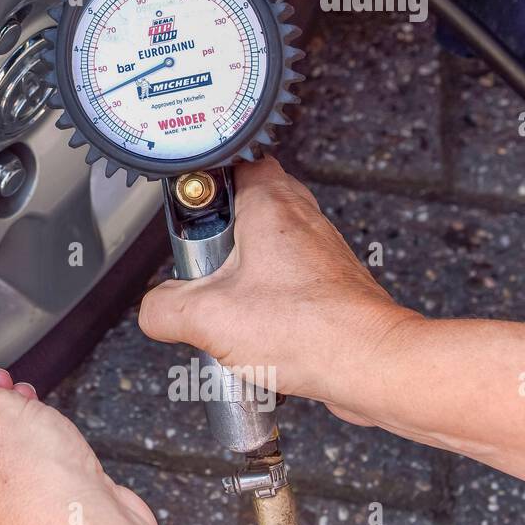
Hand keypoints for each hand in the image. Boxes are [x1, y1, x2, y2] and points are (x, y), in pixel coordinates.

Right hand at [137, 157, 419, 417]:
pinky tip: (260, 324)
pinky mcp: (333, 282)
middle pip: (249, 201)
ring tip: (231, 301)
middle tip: (204, 263)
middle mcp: (302, 218)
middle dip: (221, 233)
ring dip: (245, 267)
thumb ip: (162, 308)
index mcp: (271, 204)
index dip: (203, 181)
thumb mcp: (207, 318)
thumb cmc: (313, 330)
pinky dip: (271, 293)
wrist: (371, 364)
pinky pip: (290, 275)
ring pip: (270, 241)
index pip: (233, 160)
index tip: (187, 210)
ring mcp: (322, 250)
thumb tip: (153, 309)